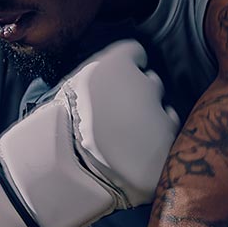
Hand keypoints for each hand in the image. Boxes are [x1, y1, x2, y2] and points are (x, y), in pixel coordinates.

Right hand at [0, 38, 180, 226]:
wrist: (59, 174)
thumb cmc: (56, 130)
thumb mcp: (69, 88)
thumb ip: (96, 77)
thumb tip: (109, 78)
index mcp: (117, 64)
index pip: (135, 53)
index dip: (126, 68)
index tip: (116, 85)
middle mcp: (144, 84)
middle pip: (151, 82)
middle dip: (138, 97)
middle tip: (117, 118)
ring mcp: (160, 118)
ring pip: (165, 112)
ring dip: (152, 122)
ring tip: (126, 141)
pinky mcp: (167, 150)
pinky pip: (171, 141)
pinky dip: (157, 147)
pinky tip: (135, 157)